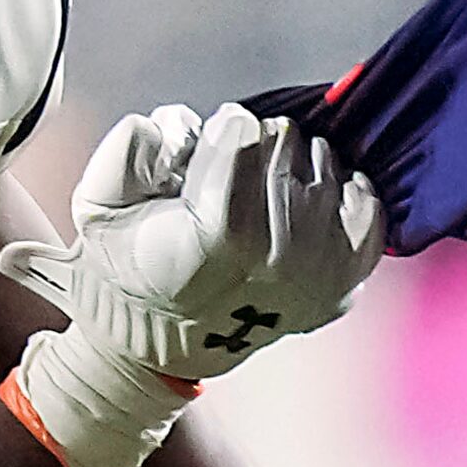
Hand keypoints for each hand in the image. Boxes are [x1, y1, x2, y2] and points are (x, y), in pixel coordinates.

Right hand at [0, 103, 384, 382]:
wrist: (165, 344)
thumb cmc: (133, 271)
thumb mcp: (100, 208)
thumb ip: (130, 150)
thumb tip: (182, 123)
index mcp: (217, 235)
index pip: (242, 132)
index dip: (220, 132)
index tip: (209, 153)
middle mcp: (278, 255)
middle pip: (284, 140)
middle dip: (254, 146)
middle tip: (233, 178)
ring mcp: (319, 269)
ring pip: (324, 160)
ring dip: (294, 164)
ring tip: (264, 196)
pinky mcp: (348, 278)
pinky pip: (366, 200)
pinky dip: (342, 190)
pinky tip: (309, 203)